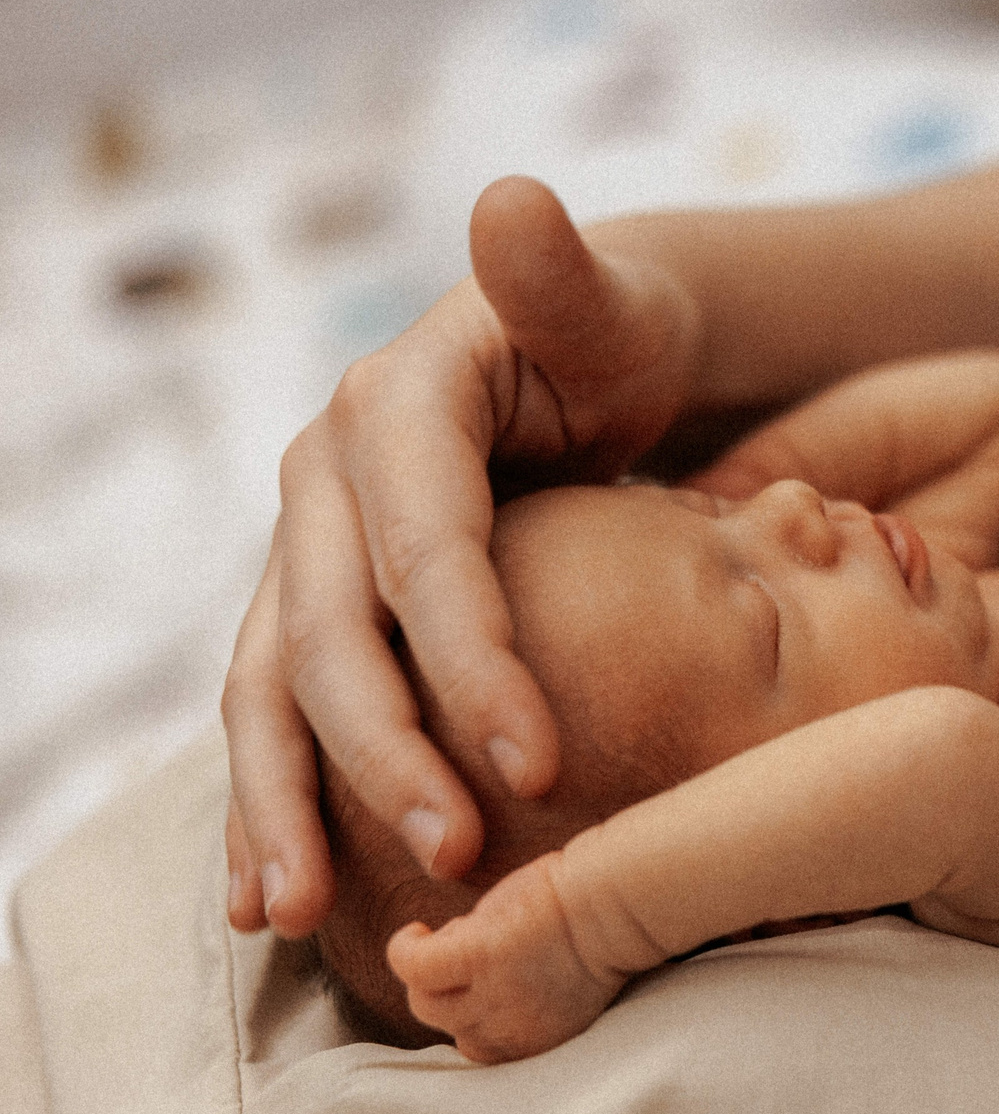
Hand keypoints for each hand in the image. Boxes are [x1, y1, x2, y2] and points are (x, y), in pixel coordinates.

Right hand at [224, 178, 700, 935]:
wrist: (573, 360)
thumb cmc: (617, 340)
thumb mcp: (608, 304)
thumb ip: (563, 274)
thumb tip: (511, 198)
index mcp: (396, 405)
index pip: (427, 548)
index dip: (473, 656)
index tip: (539, 764)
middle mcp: (326, 476)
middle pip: (334, 633)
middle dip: (385, 755)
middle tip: (459, 860)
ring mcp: (307, 546)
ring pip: (273, 687)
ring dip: (284, 804)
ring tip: (298, 914)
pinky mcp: (314, 606)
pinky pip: (276, 712)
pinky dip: (269, 803)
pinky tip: (265, 896)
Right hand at [386, 848, 649, 1063]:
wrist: (627, 905)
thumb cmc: (612, 928)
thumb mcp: (576, 985)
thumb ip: (537, 995)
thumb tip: (504, 977)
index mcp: (542, 1039)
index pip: (486, 1050)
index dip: (477, 1018)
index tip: (483, 987)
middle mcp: (515, 1030)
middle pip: (453, 1032)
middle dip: (453, 995)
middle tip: (471, 955)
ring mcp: (494, 997)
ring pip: (425, 1004)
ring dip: (427, 974)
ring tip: (442, 941)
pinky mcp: (479, 956)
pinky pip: (413, 966)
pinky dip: (406, 949)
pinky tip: (418, 930)